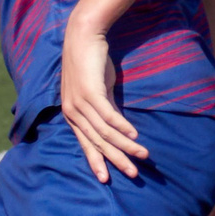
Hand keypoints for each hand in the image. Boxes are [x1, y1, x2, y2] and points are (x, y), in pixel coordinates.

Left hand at [56, 19, 146, 182]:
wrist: (83, 36)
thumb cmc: (91, 63)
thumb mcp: (98, 90)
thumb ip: (105, 109)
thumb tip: (118, 127)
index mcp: (72, 115)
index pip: (85, 144)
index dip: (97, 161)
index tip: (108, 179)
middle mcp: (72, 112)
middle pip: (96, 142)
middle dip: (115, 160)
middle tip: (132, 174)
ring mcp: (80, 103)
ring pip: (104, 132)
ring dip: (125, 144)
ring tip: (142, 155)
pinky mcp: (90, 92)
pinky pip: (108, 115)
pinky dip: (122, 126)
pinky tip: (134, 135)